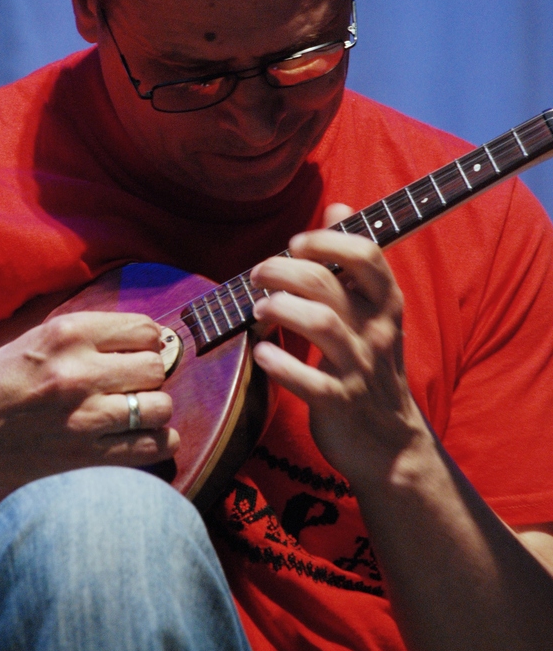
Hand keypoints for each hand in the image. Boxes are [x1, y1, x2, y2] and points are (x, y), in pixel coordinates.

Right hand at [0, 311, 178, 491]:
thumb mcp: (37, 337)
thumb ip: (89, 334)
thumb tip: (147, 337)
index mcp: (68, 333)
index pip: (143, 330)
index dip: (148, 342)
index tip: (139, 352)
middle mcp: (80, 371)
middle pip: (156, 367)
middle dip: (151, 375)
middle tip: (133, 384)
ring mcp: (84, 416)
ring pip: (160, 406)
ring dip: (155, 409)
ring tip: (138, 411)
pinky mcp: (85, 455)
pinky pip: (152, 446)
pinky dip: (160, 442)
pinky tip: (148, 436)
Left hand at [250, 204, 427, 489]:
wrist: (391, 445)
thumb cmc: (372, 366)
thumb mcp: (372, 310)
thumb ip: (352, 260)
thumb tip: (337, 206)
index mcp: (385, 304)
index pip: (366, 253)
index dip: (326, 239)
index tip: (296, 242)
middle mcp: (375, 330)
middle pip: (326, 283)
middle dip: (283, 269)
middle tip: (259, 274)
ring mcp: (359, 368)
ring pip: (320, 324)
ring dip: (280, 309)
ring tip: (259, 310)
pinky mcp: (340, 404)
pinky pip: (310, 382)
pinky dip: (281, 365)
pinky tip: (262, 354)